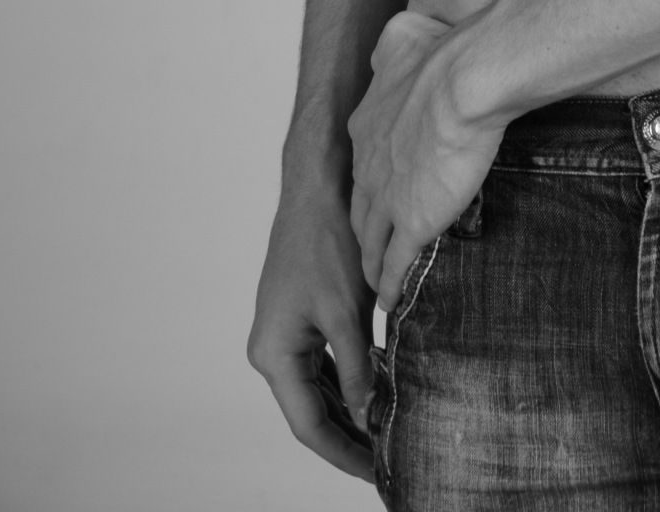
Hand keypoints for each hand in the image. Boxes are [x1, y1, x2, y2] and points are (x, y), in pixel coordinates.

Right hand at [247, 167, 375, 481]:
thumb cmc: (325, 242)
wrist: (318, 188)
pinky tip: (376, 393)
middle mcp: (272, 349)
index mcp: (274, 354)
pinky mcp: (301, 317)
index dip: (343, 452)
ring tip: (385, 436)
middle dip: (348, 437)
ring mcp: (285, 333)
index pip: (309, 424)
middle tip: (386, 460)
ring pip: (320, 388)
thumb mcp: (347, 312)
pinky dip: (349, 380)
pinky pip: (324, 363)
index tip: (376, 471)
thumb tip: (369, 415)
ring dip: (350, 410)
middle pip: (312, 411)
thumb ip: (357, 368)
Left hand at [348, 9, 505, 310]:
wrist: (465, 81)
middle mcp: (368, 164)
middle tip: (372, 245)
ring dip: (372, 263)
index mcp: (367, 124)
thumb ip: (394, 43)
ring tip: (377, 283)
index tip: (382, 192)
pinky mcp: (412, 222)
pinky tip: (390, 302)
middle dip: (364, 228)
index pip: (363, 164)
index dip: (372, 181)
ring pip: (370, 241)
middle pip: (359, 208)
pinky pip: (394, 264)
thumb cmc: (444, 54)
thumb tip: (395, 38)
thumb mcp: (403, 36)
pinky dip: (390, 285)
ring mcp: (387, 197)